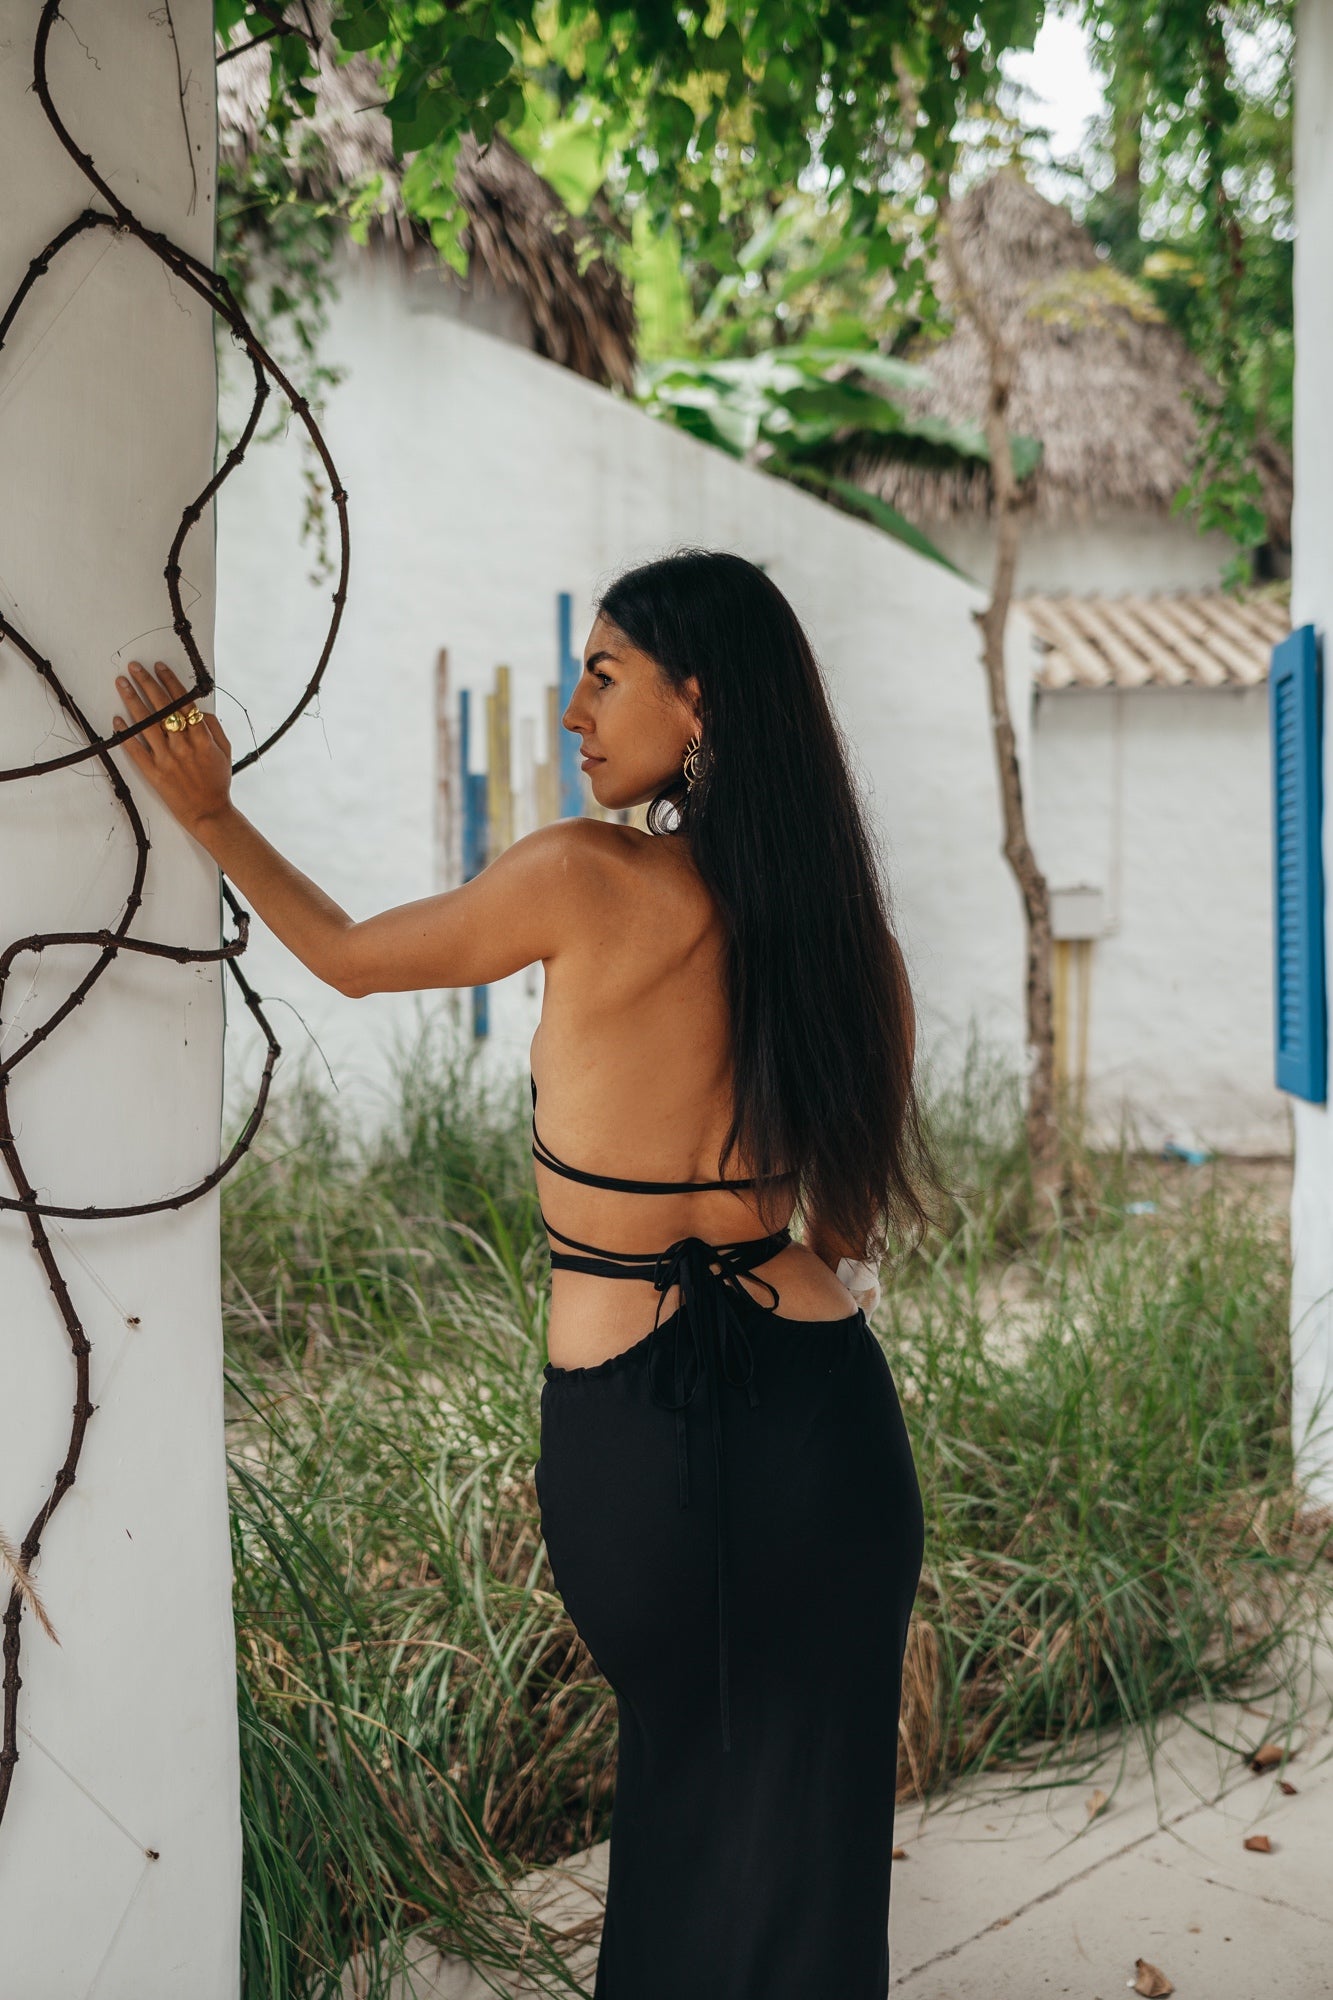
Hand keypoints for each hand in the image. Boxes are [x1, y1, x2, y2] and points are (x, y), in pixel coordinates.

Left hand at [112, 660, 232, 834]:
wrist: (209, 813)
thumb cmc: (217, 782)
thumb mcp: (225, 751)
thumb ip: (214, 728)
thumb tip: (199, 709)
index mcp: (202, 738)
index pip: (183, 703)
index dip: (170, 682)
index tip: (159, 667)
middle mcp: (183, 746)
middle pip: (162, 708)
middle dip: (147, 683)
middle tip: (134, 668)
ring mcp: (166, 759)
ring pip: (146, 724)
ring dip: (132, 701)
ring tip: (121, 684)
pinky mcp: (154, 773)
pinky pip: (136, 750)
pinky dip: (126, 734)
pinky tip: (117, 719)